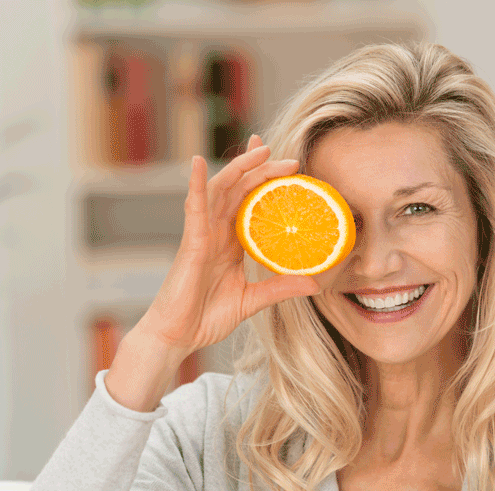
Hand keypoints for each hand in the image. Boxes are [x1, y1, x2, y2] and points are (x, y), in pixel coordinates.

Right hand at [137, 135, 320, 354]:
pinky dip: (196, 184)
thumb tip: (315, 283)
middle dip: (261, 168)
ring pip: (220, 189)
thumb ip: (280, 288)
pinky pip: (193, 208)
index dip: (263, 179)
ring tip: (261, 149)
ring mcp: (201, 234)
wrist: (179, 337)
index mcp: (229, 242)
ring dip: (239, 167)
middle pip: (238, 189)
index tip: (288, 166)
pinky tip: (199, 163)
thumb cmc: (206, 318)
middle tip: (291, 160)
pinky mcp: (190, 243)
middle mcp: (215, 232)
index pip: (249, 201)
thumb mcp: (253, 300)